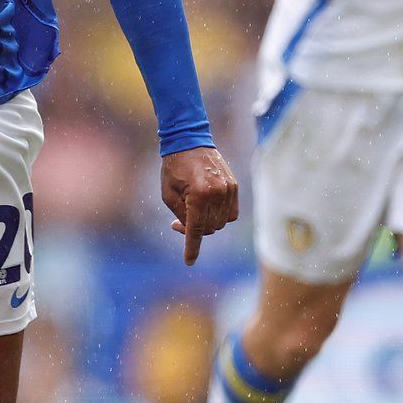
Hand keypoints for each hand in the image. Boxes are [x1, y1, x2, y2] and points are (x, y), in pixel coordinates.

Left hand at [162, 146, 238, 265]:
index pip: (196, 229)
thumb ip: (181, 216)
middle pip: (209, 228)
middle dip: (193, 230)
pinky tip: (205, 207)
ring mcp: (228, 190)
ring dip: (206, 223)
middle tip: (177, 222)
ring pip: (220, 223)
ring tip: (190, 211)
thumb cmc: (173, 168)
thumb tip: (191, 231)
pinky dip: (219, 216)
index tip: (189, 262)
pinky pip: (230, 213)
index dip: (192, 248)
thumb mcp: (168, 194)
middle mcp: (217, 193)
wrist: (189, 141)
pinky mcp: (234, 187)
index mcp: (199, 195)